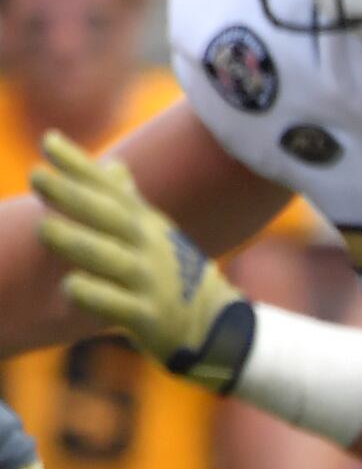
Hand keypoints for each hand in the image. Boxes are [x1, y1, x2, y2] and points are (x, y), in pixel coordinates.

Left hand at [31, 134, 253, 389]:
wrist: (218, 327)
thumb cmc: (173, 275)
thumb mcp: (156, 235)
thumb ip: (128, 202)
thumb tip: (113, 166)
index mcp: (146, 225)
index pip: (110, 189)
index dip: (81, 166)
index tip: (49, 141)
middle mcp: (149, 248)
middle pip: (109, 217)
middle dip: (73, 195)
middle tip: (37, 176)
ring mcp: (151, 282)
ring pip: (110, 259)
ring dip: (78, 242)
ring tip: (43, 228)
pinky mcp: (150, 318)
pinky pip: (119, 305)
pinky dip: (95, 295)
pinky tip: (71, 286)